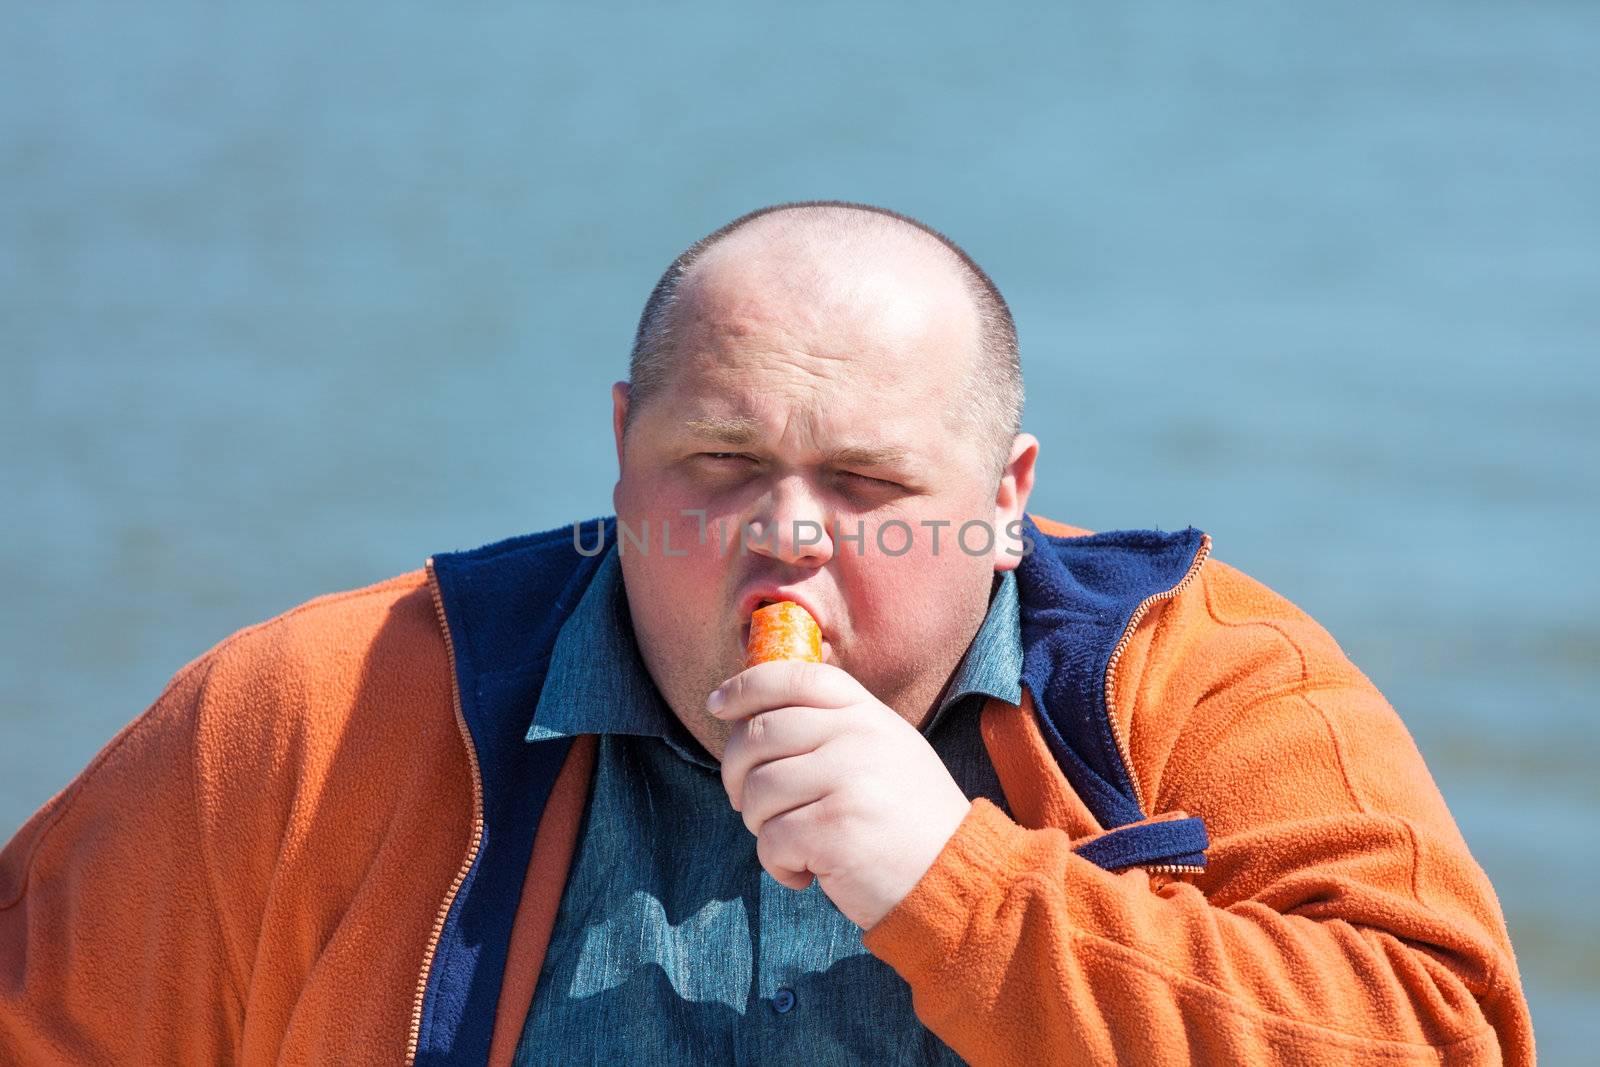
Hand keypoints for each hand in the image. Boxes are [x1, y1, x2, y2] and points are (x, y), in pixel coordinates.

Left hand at [708, 659, 972, 929]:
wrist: (956, 880)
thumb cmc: (907, 822)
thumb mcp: (883, 752)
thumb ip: (832, 726)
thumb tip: (750, 714)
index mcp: (867, 713)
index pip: (793, 677)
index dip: (745, 687)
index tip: (717, 705)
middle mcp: (859, 736)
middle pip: (758, 735)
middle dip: (736, 774)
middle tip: (747, 803)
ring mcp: (848, 779)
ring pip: (757, 791)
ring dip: (760, 826)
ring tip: (793, 844)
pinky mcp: (836, 829)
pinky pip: (771, 841)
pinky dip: (778, 865)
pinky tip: (807, 874)